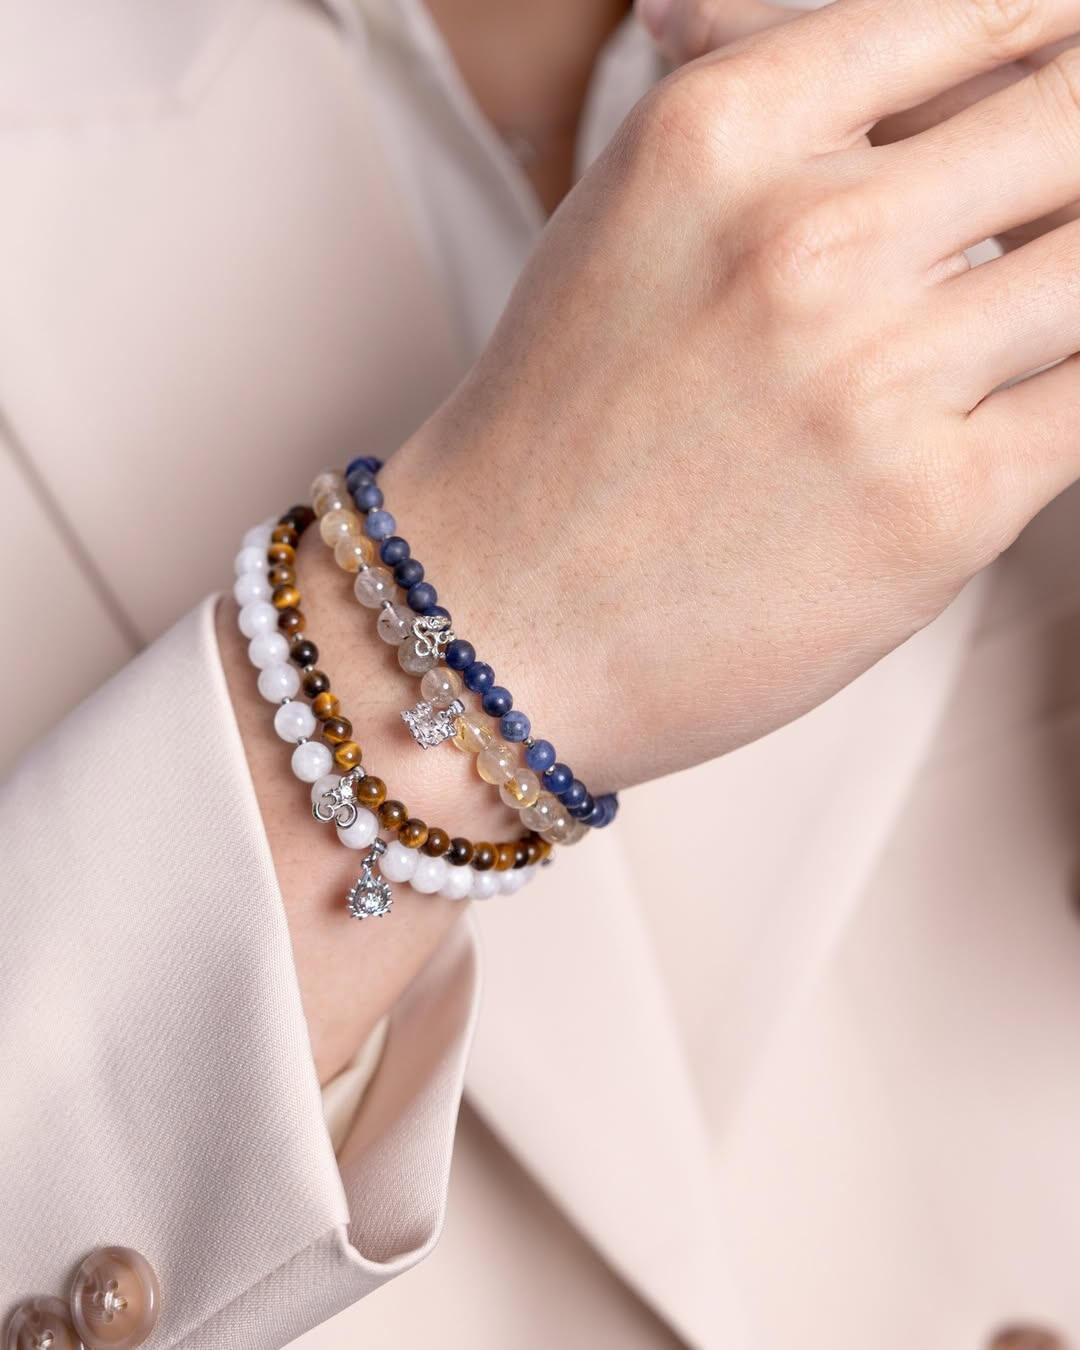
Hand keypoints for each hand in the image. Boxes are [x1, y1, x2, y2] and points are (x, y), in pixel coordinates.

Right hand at [379, 0, 1079, 795]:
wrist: (498, 621)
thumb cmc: (557, 426)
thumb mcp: (628, 215)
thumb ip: (768, 104)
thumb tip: (919, 46)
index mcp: (723, 129)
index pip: (988, 9)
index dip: (1055, 45)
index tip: (1059, 85)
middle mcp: (805, 235)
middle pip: (1076, 115)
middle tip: (1054, 207)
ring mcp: (876, 377)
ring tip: (1022, 317)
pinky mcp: (939, 509)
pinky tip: (1041, 391)